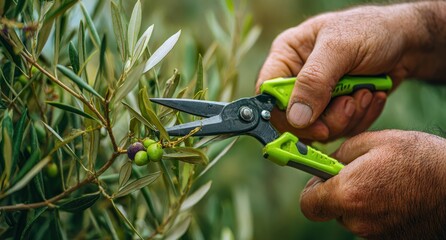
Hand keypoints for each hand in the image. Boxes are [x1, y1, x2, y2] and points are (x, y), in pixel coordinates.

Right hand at [256, 2, 445, 141]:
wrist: (409, 42)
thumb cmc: (372, 31)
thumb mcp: (341, 48)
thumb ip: (315, 81)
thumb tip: (295, 118)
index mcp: (287, 56)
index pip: (268, 93)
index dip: (283, 113)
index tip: (311, 122)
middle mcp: (297, 79)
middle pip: (292, 119)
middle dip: (325, 119)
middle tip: (349, 104)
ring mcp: (316, 97)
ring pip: (317, 129)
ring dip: (347, 118)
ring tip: (366, 93)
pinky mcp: (335, 110)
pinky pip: (339, 130)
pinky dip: (359, 119)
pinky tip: (372, 97)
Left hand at [300, 130, 445, 238]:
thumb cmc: (417, 158)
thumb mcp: (372, 142)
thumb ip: (339, 155)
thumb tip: (326, 164)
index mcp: (349, 194)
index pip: (308, 204)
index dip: (312, 190)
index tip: (321, 178)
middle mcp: (359, 220)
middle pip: (332, 211)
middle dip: (338, 193)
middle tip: (358, 175)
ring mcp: (376, 234)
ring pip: (352, 218)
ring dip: (359, 203)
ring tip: (384, 183)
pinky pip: (372, 224)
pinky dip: (377, 212)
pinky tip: (395, 196)